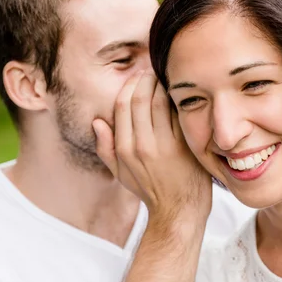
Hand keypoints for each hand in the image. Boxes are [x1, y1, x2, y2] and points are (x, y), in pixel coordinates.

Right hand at [93, 70, 211, 225]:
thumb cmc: (150, 189)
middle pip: (140, 98)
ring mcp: (164, 145)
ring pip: (159, 102)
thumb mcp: (121, 173)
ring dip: (161, 84)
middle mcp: (142, 145)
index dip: (130, 86)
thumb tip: (97, 122)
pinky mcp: (184, 146)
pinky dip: (176, 100)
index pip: (122, 105)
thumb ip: (105, 148)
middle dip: (146, 79)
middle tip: (151, 72)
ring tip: (164, 77)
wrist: (179, 210)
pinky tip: (178, 94)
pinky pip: (178, 114)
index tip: (137, 78)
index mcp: (124, 149)